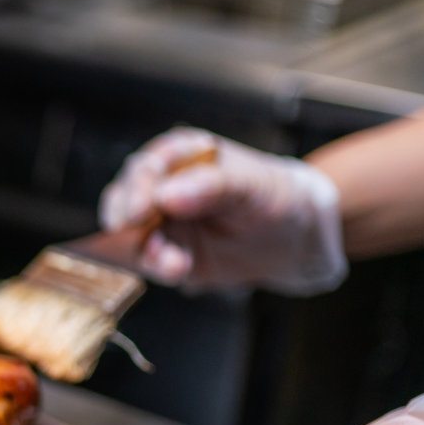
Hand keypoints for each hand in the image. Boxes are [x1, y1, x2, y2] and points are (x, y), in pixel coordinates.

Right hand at [99, 127, 346, 295]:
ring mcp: (162, 220)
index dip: (139, 186)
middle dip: (129, 217)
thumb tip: (166, 195)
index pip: (150, 165)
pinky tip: (178, 269)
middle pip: (127, 196)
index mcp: (184, 155)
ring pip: (131, 233)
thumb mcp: (254, 185)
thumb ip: (212, 185)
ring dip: (145, 249)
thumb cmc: (278, 197)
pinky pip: (148, 259)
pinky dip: (157, 266)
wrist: (296, 239)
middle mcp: (164, 185)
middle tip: (138, 234)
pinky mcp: (166, 251)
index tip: (140, 211)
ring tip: (172, 264)